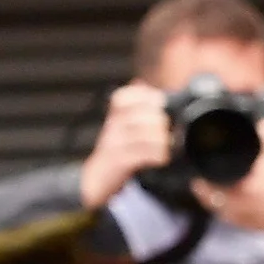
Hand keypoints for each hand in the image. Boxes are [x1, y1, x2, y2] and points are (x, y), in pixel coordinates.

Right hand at [78, 82, 169, 207]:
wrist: (94, 181)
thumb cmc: (116, 151)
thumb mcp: (121, 126)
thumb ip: (133, 107)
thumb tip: (140, 83)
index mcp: (114, 117)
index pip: (124, 97)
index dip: (146, 97)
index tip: (161, 103)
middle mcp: (112, 128)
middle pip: (139, 116)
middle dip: (160, 121)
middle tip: (169, 129)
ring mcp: (114, 145)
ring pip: (142, 135)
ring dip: (161, 140)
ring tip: (169, 145)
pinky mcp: (118, 162)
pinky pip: (140, 155)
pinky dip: (157, 155)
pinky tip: (163, 158)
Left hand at [188, 120, 263, 242]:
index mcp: (234, 191)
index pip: (202, 185)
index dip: (199, 176)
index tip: (198, 169)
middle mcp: (231, 207)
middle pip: (205, 197)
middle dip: (205, 187)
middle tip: (205, 176)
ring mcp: (236, 218)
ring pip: (215, 208)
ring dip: (213, 198)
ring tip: (217, 187)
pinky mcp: (244, 225)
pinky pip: (227, 215)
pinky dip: (227, 207)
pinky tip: (232, 200)